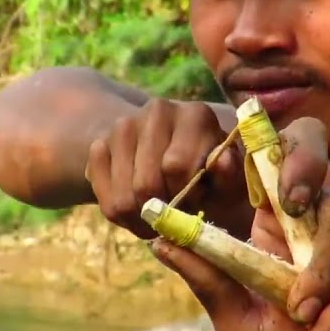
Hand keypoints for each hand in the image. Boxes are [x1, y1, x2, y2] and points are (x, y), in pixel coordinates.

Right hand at [85, 99, 251, 239]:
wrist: (175, 158)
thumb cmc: (209, 174)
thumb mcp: (227, 177)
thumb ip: (228, 174)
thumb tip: (221, 164)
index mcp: (195, 115)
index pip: (177, 166)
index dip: (186, 195)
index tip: (195, 202)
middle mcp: (157, 111)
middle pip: (146, 183)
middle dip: (162, 210)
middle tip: (174, 217)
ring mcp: (124, 126)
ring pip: (124, 196)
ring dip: (141, 219)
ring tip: (158, 218)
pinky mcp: (101, 143)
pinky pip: (103, 195)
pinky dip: (121, 215)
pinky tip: (139, 211)